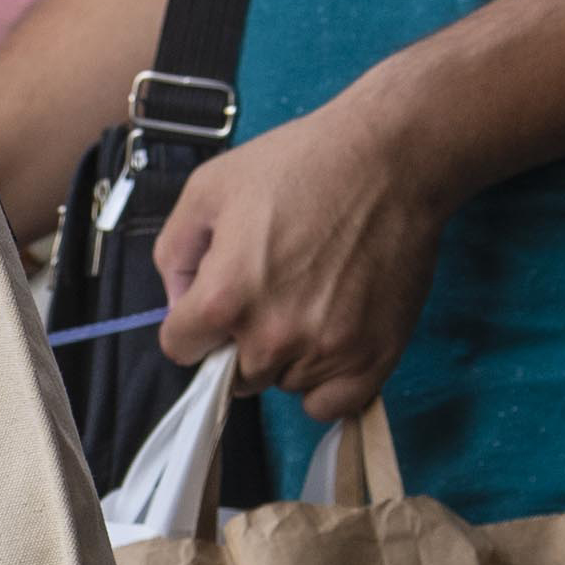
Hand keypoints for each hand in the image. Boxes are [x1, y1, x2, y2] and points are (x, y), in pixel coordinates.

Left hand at [152, 89, 446, 412]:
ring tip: (311, 297)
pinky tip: (329, 339)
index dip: (193, 322)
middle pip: (232, 373)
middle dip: (240, 339)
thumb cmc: (300, 165)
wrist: (390, 160)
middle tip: (272, 289)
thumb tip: (177, 302)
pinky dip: (324, 383)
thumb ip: (173, 252)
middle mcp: (270, 338)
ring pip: (281, 383)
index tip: (217, 298)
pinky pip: (328, 405)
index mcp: (224, 299)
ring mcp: (324, 353)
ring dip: (286, 355)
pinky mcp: (371, 360)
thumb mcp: (209, 188)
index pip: (180, 348)